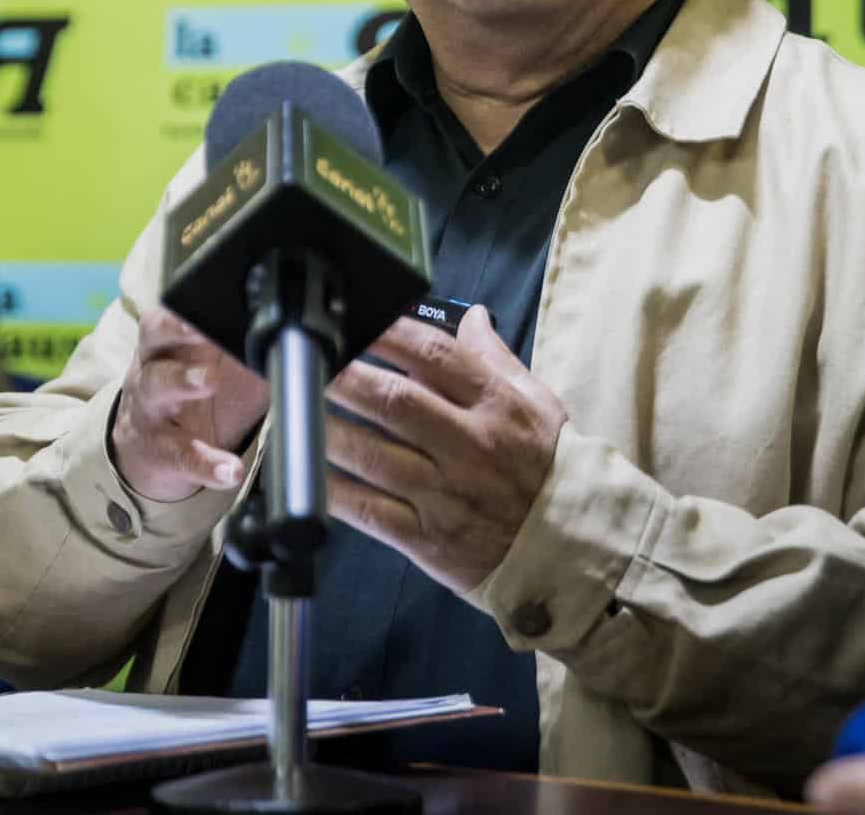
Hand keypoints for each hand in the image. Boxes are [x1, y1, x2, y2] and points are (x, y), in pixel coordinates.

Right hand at [109, 306, 267, 502]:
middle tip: (204, 326)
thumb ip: (252, 344)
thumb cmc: (191, 392)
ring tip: (210, 381)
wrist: (147, 447)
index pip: (174, 308)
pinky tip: (230, 471)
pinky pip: (180, 454)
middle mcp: (155, 363)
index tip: (212, 293)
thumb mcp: (218, 364)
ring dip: (183, 380)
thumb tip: (307, 332)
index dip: (188, 300)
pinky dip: (206, 463)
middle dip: (177, 326)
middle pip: (155, 335)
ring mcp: (151, 405)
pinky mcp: (160, 449)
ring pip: (157, 385)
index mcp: (172, 338)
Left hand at [323, 305, 567, 592]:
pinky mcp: (427, 538)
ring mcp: (445, 494)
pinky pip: (368, 510)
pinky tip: (302, 468)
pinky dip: (330, 488)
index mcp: (495, 404)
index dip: (384, 331)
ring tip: (290, 407)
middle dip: (342, 374)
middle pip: (392, 400)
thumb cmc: (551, 470)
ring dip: (325, 428)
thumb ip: (497, 359)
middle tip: (305, 357)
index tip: (350, 315)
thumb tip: (471, 315)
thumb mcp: (538, 405)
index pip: (431, 354)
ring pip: (371, 454)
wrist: (574, 549)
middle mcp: (469, 444)